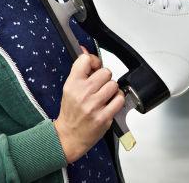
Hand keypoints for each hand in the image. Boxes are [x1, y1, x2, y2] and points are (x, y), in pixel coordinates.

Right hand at [54, 46, 124, 162]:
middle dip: (104, 79)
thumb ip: (80, 70)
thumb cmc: (70, 112)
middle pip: (106, 72)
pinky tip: (109, 104)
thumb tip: (85, 51)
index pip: (86, 60)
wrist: (68, 136)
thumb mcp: (69, 88)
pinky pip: (119, 99)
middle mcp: (83, 93)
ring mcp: (94, 106)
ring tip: (104, 97)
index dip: (94, 61)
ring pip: (114, 85)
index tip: (94, 67)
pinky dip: (117, 101)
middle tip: (99, 87)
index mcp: (72, 84)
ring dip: (112, 90)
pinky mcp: (104, 117)